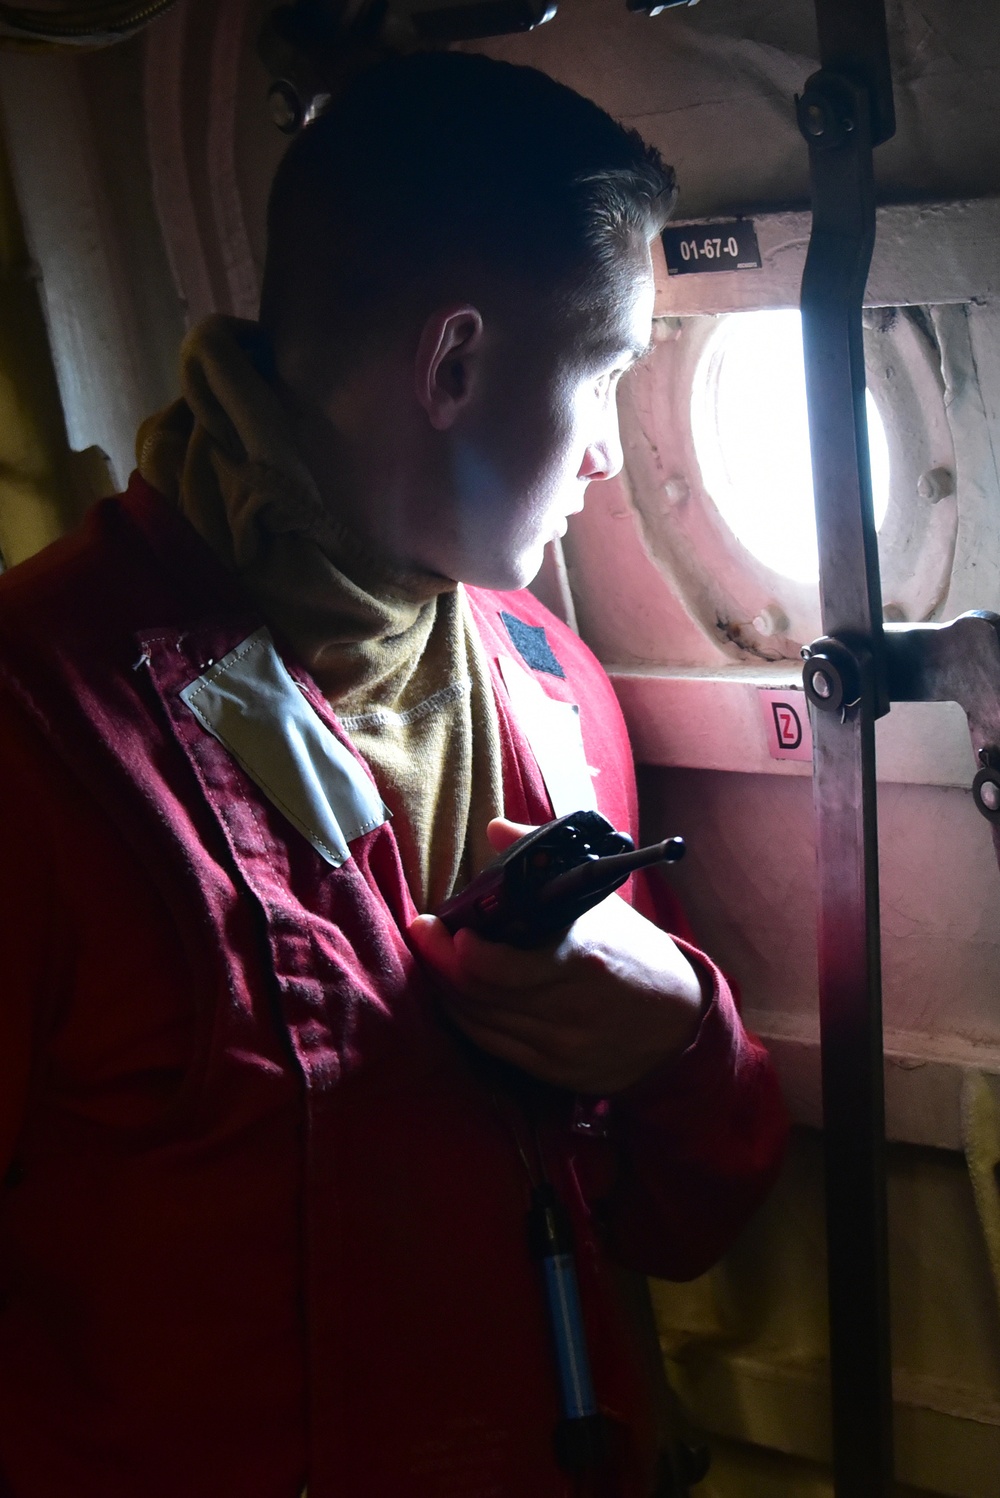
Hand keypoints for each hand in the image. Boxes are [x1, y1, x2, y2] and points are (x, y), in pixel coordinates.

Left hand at [408, 818, 705, 1092]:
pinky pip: (492, 1048)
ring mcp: (560, 1045)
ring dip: (447, 990)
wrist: (682, 1023)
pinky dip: (467, 1019)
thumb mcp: (600, 899)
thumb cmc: (636, 951)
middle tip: (424, 933)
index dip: (457, 948)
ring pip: (479, 1023)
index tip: (436, 921)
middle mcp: (568, 1007)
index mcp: (581, 958)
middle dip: (440, 962)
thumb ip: (543, 860)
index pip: (500, 966)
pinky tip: (457, 996)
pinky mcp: (554, 1073)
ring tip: (434, 959)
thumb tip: (495, 828)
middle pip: (480, 993)